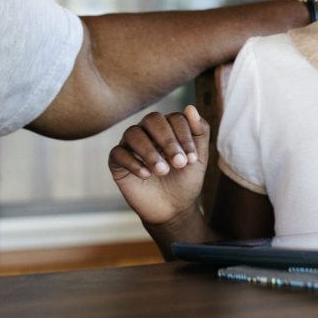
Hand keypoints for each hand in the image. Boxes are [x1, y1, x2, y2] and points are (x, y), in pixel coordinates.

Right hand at [108, 106, 208, 226]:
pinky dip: (133, 163)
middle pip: (152, 120)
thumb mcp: (199, 159)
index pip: (175, 118)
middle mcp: (147, 131)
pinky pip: (118, 153)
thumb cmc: (185, 180)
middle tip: (179, 163)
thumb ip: (200, 132)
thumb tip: (191, 108)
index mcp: (168, 127)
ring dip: (150, 151)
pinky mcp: (117, 161)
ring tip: (163, 171)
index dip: (184, 136)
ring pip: (133, 134)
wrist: (172, 209)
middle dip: (168, 140)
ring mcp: (131, 145)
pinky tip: (146, 175)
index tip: (192, 159)